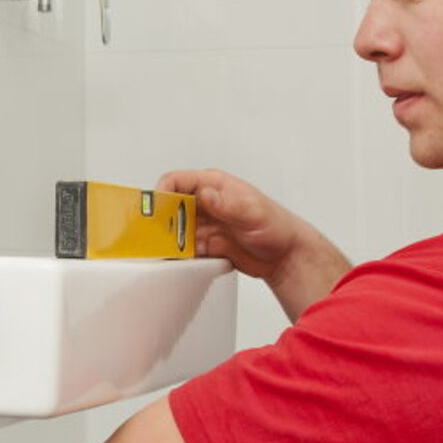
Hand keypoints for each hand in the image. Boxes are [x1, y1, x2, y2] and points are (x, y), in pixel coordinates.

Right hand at [157, 169, 350, 320]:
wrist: (286, 256)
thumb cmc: (277, 226)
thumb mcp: (253, 212)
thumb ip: (228, 204)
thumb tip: (206, 194)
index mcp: (214, 186)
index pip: (177, 181)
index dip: (162, 193)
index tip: (156, 210)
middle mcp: (205, 203)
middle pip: (170, 206)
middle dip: (160, 220)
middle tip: (156, 235)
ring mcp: (204, 225)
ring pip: (173, 229)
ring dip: (167, 240)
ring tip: (165, 251)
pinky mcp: (205, 245)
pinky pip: (183, 249)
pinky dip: (178, 255)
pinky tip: (179, 261)